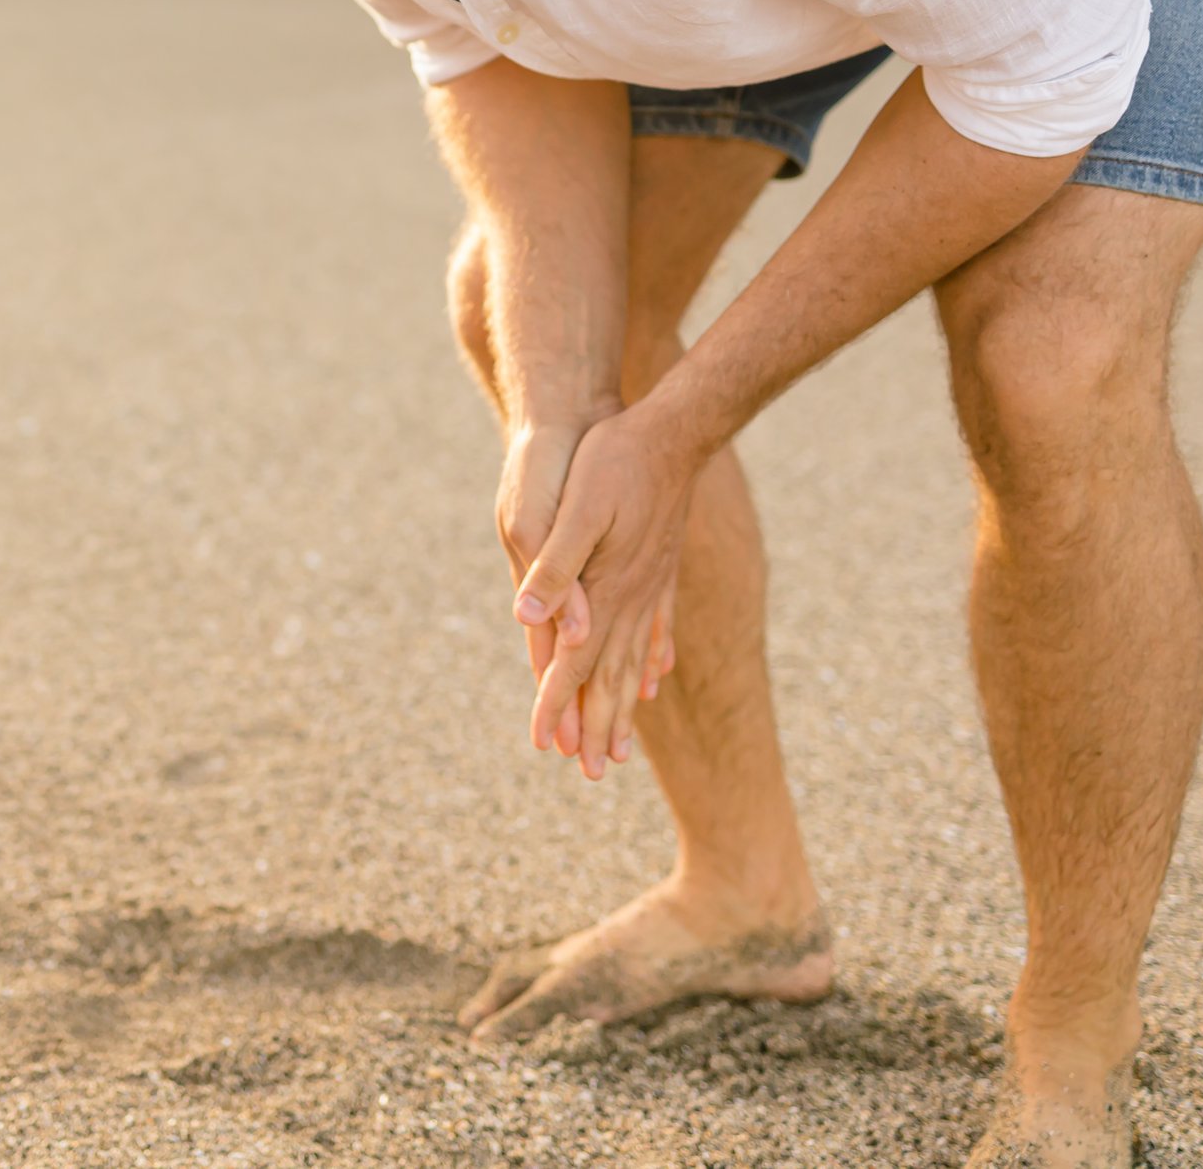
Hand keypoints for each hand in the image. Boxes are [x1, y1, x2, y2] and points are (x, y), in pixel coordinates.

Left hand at [512, 401, 707, 778]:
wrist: (674, 429)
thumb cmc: (615, 461)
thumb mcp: (577, 509)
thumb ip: (553, 566)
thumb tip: (529, 618)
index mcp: (606, 589)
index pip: (575, 661)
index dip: (558, 703)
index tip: (545, 746)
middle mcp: (633, 597)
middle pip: (611, 675)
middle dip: (595, 723)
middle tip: (589, 773)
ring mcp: (652, 585)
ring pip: (636, 660)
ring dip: (625, 705)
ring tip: (621, 746)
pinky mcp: (661, 569)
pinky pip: (656, 629)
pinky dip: (652, 660)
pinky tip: (658, 677)